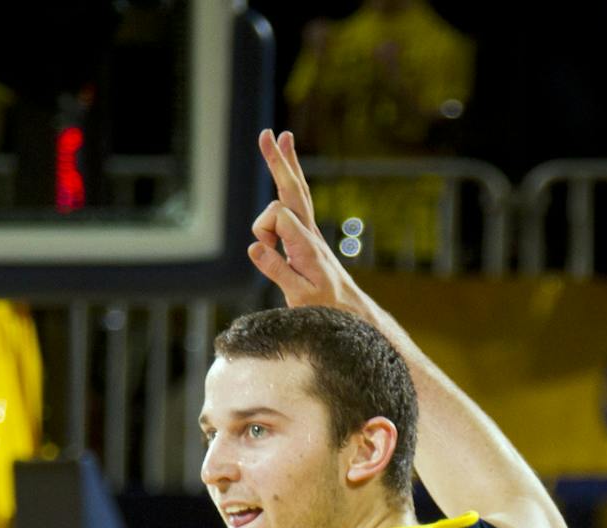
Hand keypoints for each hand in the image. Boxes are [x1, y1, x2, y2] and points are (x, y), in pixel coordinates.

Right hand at [248, 129, 362, 314]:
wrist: (353, 313)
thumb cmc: (328, 310)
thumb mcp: (300, 296)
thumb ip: (277, 270)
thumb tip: (253, 246)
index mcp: (306, 245)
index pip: (276, 216)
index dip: (263, 230)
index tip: (264, 252)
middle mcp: (309, 233)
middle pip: (292, 188)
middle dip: (278, 161)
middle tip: (267, 133)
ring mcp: (310, 233)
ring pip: (297, 191)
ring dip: (286, 165)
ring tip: (281, 137)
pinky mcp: (308, 238)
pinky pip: (299, 203)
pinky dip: (291, 183)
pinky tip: (288, 170)